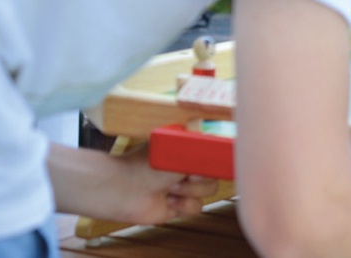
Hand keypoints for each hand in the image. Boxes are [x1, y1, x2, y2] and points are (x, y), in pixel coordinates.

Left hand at [49, 142, 218, 223]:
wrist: (124, 190)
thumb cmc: (148, 165)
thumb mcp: (181, 149)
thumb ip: (206, 146)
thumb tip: (226, 143)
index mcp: (188, 147)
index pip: (214, 151)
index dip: (214, 158)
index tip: (209, 160)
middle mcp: (187, 166)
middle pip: (215, 174)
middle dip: (200, 177)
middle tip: (185, 176)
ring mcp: (183, 187)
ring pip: (208, 192)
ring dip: (190, 192)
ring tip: (170, 188)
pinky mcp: (178, 206)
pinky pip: (196, 207)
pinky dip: (183, 205)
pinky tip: (169, 201)